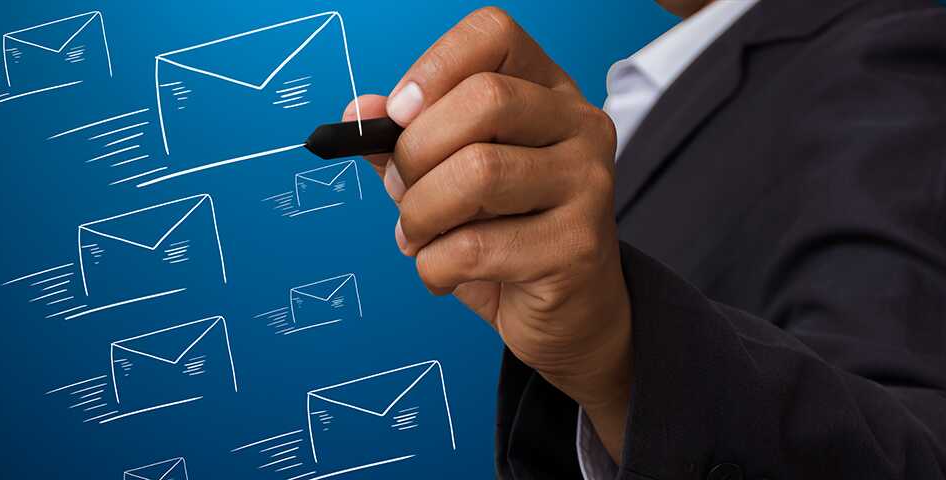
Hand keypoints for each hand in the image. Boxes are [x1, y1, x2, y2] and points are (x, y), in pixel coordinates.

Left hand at [346, 7, 631, 460]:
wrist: (568, 313)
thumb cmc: (506, 234)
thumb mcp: (449, 177)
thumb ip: (406, 140)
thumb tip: (358, 113)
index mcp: (546, 90)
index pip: (493, 35)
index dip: (433, 67)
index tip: (398, 114)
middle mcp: (579, 124)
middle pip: (484, 101)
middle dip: (417, 153)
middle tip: (404, 191)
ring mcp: (588, 183)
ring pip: (478, 174)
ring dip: (420, 215)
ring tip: (419, 237)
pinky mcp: (578, 246)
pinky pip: (476, 248)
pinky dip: (435, 267)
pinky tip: (444, 272)